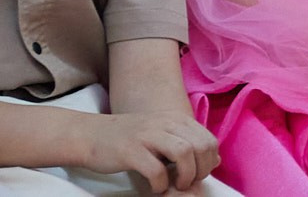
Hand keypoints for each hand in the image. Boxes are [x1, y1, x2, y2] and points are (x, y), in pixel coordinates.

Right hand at [78, 112, 220, 193]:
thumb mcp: (163, 135)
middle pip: (201, 146)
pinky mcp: (130, 151)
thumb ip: (188, 144)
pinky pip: (156, 169)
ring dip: (185, 175)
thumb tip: (217, 159)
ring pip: (184, 153)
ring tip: (176, 185)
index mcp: (176, 119)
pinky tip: (155, 187)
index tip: (197, 175)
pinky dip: (161, 183)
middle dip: (200, 170)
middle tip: (187, 182)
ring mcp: (148, 136)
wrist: (91, 135)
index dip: (208, 162)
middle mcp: (165, 123)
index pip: (208, 140)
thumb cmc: (130, 139)